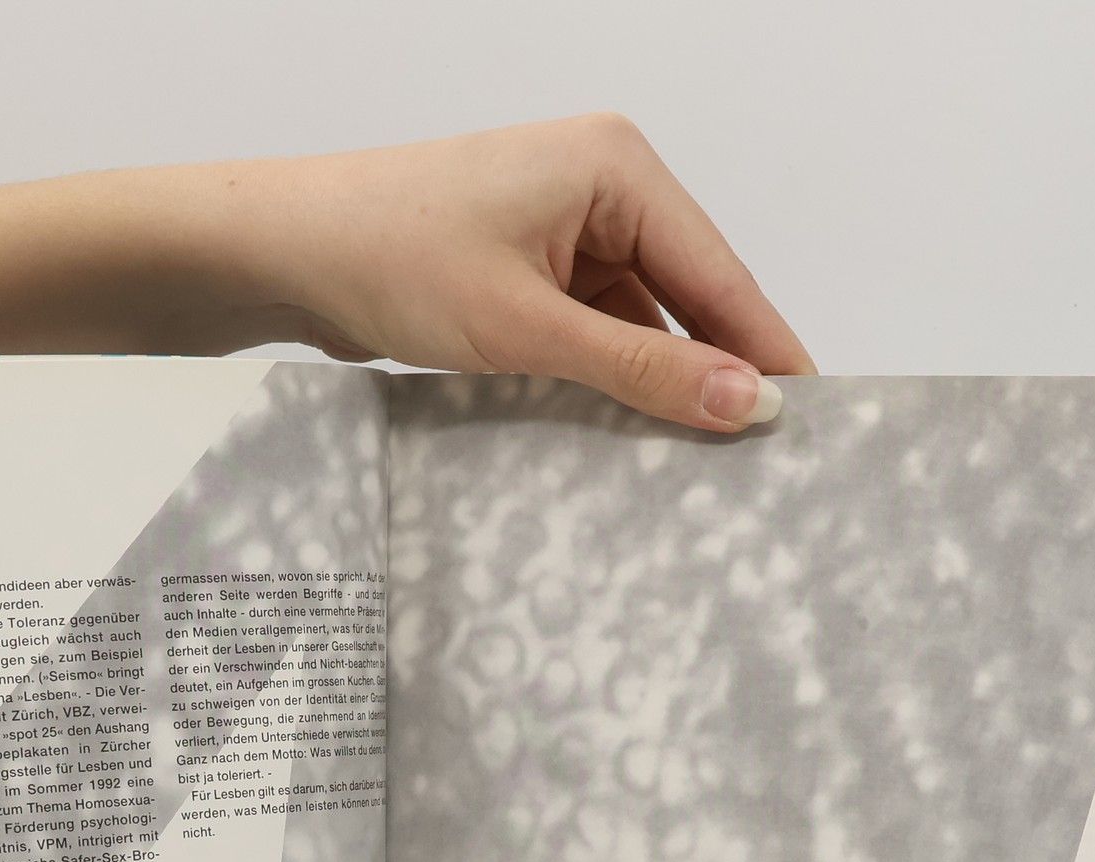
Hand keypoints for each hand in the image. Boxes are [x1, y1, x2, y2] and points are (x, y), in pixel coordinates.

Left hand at [262, 114, 814, 429]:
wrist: (283, 251)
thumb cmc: (391, 257)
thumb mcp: (528, 328)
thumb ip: (641, 370)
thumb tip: (744, 403)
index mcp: (617, 167)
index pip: (719, 271)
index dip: (764, 350)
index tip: (812, 418)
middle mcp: (601, 185)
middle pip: (686, 294)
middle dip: (713, 371)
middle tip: (760, 457)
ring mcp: (562, 226)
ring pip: (638, 318)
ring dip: (655, 382)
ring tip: (697, 461)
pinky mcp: (527, 266)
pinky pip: (592, 327)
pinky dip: (607, 376)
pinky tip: (626, 434)